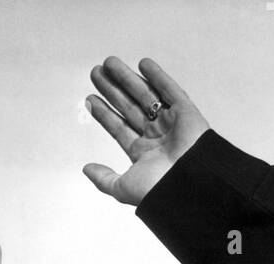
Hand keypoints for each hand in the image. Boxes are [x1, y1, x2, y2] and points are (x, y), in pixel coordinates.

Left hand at [84, 56, 209, 205]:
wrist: (187, 184)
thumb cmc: (158, 189)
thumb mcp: (122, 187)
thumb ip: (104, 179)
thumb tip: (86, 169)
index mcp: (142, 153)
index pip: (118, 128)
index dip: (103, 113)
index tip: (89, 99)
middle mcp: (156, 136)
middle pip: (128, 107)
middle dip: (111, 89)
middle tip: (95, 73)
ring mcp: (170, 122)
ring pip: (145, 95)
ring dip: (127, 78)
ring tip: (109, 63)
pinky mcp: (186, 111)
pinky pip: (170, 90)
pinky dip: (158, 76)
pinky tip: (143, 64)